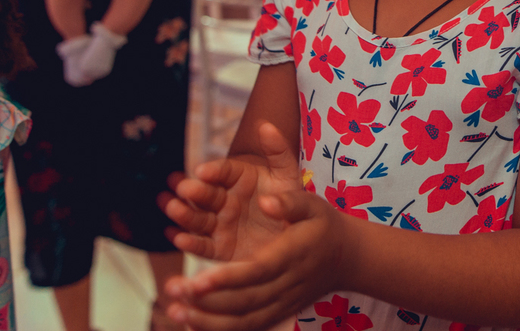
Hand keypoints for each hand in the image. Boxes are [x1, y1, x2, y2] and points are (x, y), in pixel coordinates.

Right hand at [158, 122, 302, 261]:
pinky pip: (203, 246)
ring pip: (198, 218)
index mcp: (239, 178)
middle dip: (193, 191)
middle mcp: (225, 199)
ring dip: (183, 213)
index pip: (223, 171)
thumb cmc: (291, 199)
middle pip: (206, 194)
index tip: (202, 171)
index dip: (213, 170)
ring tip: (172, 207)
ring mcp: (221, 224)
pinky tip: (178, 238)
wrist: (299, 234)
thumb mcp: (287, 174)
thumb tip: (265, 125)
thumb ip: (278, 150)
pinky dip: (190, 243)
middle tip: (183, 188)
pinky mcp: (220, 249)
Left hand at [164, 189, 346, 330]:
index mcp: (293, 255)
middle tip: (174, 291)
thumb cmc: (323, 225)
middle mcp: (286, 284)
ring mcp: (282, 303)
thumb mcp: (313, 205)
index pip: (257, 271)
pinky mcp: (277, 314)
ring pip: (244, 321)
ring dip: (207, 320)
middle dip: (207, 301)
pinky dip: (219, 329)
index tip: (196, 279)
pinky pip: (248, 328)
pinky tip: (192, 322)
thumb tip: (265, 202)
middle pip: (245, 300)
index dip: (227, 279)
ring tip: (175, 310)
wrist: (346, 257)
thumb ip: (290, 201)